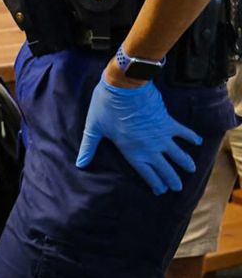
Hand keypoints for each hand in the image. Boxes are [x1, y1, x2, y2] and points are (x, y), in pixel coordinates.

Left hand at [75, 77, 200, 194]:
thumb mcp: (94, 128)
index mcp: (132, 151)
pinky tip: (198, 142)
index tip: (160, 191)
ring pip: (179, 155)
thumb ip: (89, 147)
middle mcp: (150, 148)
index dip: (155, 184)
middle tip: (177, 187)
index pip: (147, 174)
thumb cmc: (106, 106)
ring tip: (190, 170)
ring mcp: (162, 136)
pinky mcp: (168, 122)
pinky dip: (192, 137)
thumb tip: (80, 164)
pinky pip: (184, 132)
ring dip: (185, 163)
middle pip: (165, 169)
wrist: (124, 86)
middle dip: (172, 180)